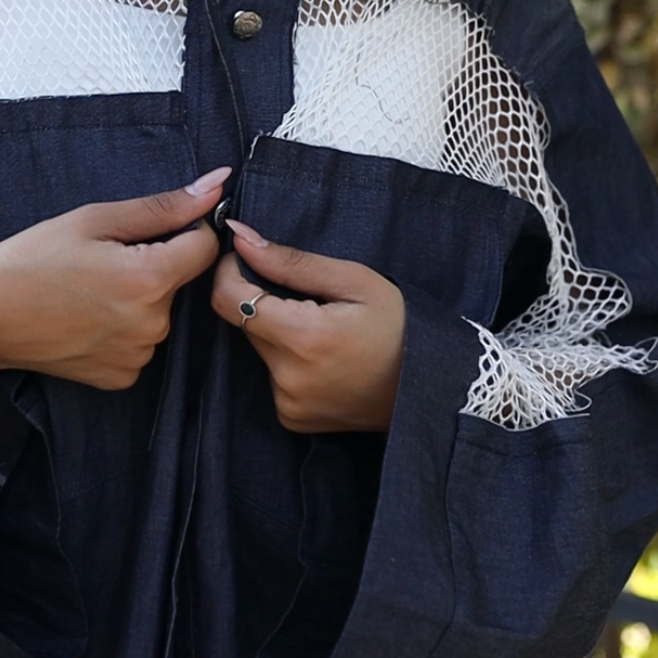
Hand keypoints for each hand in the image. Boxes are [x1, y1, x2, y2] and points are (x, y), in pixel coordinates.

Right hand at [0, 169, 229, 388]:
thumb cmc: (31, 259)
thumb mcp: (93, 219)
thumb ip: (162, 206)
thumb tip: (218, 185)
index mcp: (149, 279)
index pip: (204, 245)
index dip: (181, 229)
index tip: (143, 230)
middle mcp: (152, 324)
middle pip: (179, 279)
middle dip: (154, 263)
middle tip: (101, 260)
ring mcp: (138, 356)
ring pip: (160, 311)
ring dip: (138, 297)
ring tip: (88, 290)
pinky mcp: (122, 377)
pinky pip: (141, 342)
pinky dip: (123, 328)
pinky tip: (87, 318)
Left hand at [211, 223, 405, 432]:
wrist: (429, 387)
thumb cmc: (399, 325)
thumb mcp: (353, 280)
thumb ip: (290, 262)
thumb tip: (241, 238)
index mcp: (303, 337)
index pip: (228, 300)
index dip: (229, 272)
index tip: (245, 258)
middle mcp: (288, 377)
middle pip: (245, 324)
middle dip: (263, 302)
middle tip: (307, 297)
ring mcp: (289, 403)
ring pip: (259, 350)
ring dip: (278, 332)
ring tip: (323, 330)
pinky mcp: (292, 419)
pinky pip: (273, 376)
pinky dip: (288, 361)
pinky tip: (324, 358)